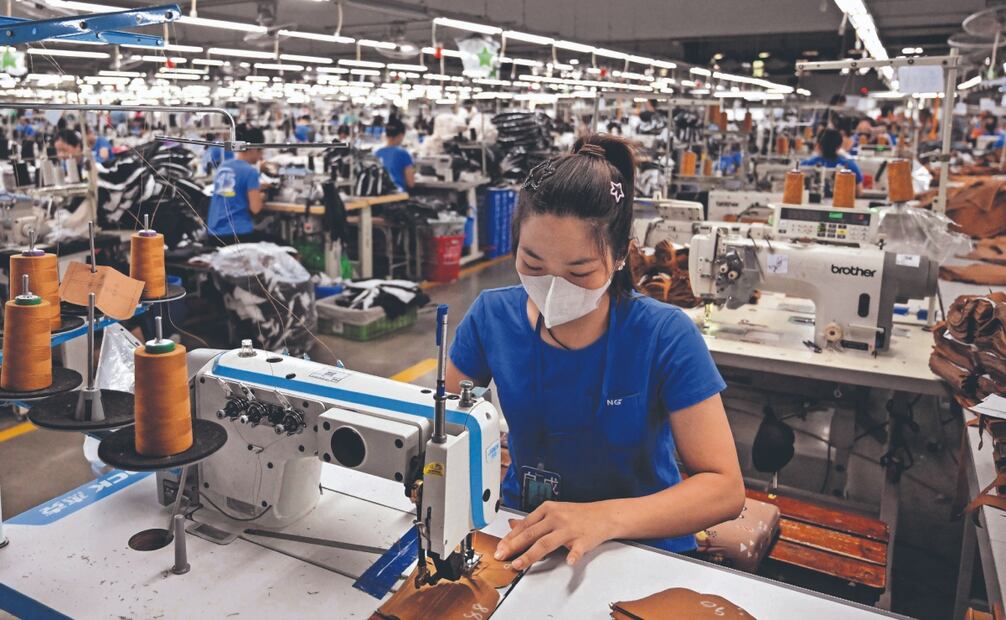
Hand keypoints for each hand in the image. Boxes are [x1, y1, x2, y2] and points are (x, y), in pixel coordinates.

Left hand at [494, 501, 614, 570]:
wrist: (604, 515)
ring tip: (519, 564)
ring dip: (530, 555)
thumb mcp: (553, 512)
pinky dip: (573, 555)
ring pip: (546, 542)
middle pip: (531, 534)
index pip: (524, 525)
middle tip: (501, 556)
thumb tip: (512, 525)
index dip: (510, 538)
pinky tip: (569, 561)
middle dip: (513, 546)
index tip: (499, 548)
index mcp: (547, 510)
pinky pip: (577, 549)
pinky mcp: (584, 539)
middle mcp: (556, 518)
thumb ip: (533, 521)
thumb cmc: (577, 515)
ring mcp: (569, 529)